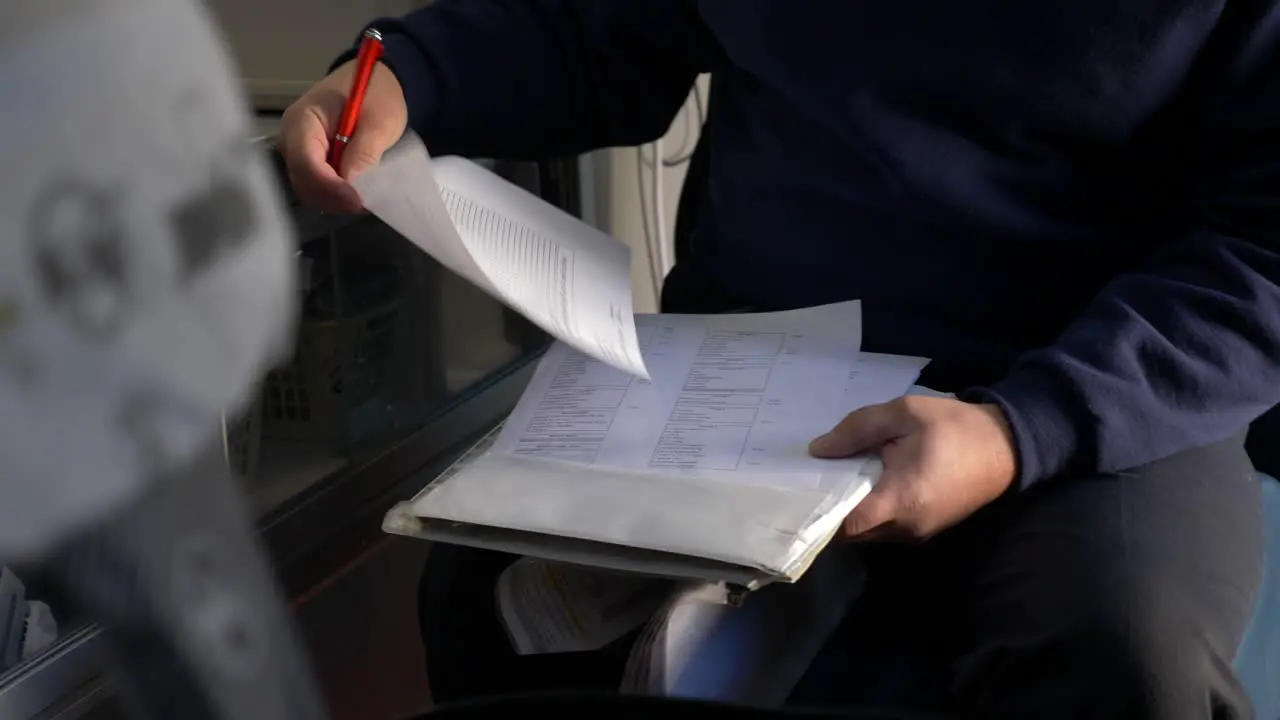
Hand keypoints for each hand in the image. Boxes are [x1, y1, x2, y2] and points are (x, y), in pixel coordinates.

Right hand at [278, 60, 407, 213]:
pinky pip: (314, 184)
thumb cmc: (376, 95)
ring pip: (307, 187)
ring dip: (333, 199)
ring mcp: (296, 150)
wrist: (375, 82)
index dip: (330, 187)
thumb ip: (364, 152)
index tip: (356, 201)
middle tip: (363, 205)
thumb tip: (351, 183)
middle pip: (303, 180)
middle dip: (331, 197)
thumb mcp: (380, 120)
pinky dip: (333, 194)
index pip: (306, 163)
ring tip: (361, 201)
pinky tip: (353, 195)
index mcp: (303, 120)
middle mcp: (291, 138)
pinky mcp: (307, 159)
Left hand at [809, 395, 1017, 540]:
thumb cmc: (956, 427)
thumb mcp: (904, 414)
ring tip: (833, 479)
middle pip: (853, 533)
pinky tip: (862, 484)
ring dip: (852, 511)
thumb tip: (818, 450)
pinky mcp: (927, 530)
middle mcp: (907, 528)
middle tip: (809, 481)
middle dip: (831, 510)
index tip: (797, 491)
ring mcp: (919, 533)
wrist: (1008, 445)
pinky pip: (887, 528)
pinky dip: (871, 511)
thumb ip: (858, 430)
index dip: (819, 512)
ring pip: (869, 533)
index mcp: (901, 500)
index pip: (846, 525)